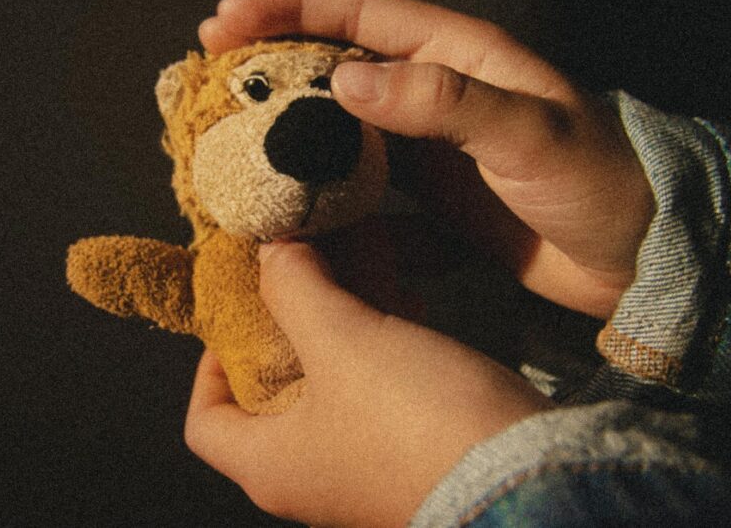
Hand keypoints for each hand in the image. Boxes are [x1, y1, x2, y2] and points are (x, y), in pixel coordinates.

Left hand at [184, 241, 551, 527]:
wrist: (526, 479)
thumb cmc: (414, 421)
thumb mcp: (342, 341)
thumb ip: (295, 289)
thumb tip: (269, 251)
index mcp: (271, 464)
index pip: (203, 423)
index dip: (206, 366)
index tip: (236, 315)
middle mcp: (310, 475)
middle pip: (270, 396)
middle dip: (281, 327)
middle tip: (295, 274)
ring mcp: (363, 467)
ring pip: (330, 384)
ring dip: (334, 325)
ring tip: (348, 265)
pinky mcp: (412, 451)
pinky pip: (377, 390)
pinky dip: (377, 342)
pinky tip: (401, 294)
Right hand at [200, 0, 654, 318]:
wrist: (642, 258)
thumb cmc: (601, 183)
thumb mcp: (529, 132)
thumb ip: (443, 102)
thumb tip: (345, 84)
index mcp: (456, 54)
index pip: (356, 13)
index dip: (287, 9)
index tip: (224, 21)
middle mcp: (432, 93)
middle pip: (333, 67)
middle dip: (269, 70)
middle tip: (208, 87)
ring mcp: (428, 149)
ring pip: (339, 132)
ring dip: (288, 139)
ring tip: (232, 153)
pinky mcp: (431, 200)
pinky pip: (361, 190)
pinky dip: (325, 198)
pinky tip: (291, 215)